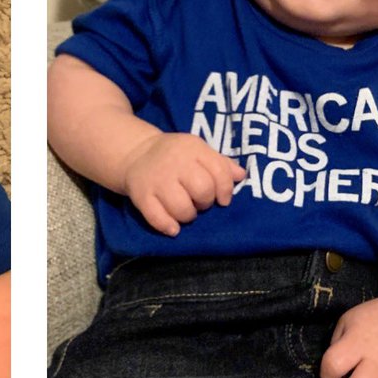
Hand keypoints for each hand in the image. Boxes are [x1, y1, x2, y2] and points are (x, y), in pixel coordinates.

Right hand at [122, 132, 244, 235]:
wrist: (136, 153)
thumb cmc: (175, 155)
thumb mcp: (198, 150)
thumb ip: (220, 163)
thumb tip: (241, 176)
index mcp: (192, 149)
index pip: (219, 171)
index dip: (225, 189)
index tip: (222, 199)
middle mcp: (175, 163)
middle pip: (202, 190)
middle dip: (206, 202)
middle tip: (199, 203)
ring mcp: (157, 180)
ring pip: (181, 208)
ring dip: (188, 216)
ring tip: (185, 211)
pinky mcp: (141, 196)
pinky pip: (157, 218)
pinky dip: (168, 226)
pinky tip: (174, 228)